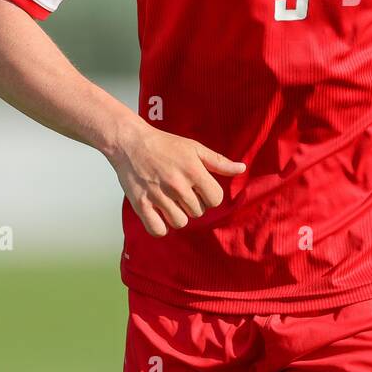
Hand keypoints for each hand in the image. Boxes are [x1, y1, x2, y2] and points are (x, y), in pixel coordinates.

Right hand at [106, 119, 245, 236]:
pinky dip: (160, 227)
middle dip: (193, 204)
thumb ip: (219, 162)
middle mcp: (177, 185)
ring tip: (170, 201)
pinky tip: (159, 214)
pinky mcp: (140, 204)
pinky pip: (157, 230)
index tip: (200, 189)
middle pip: (198, 212)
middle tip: (180, 191)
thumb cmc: (165, 144)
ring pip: (180, 222)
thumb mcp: (195, 148)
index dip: (210, 196)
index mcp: (193, 170)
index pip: (215, 199)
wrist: (130, 142)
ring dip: (177, 215)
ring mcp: (158, 195)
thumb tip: (242, 168)